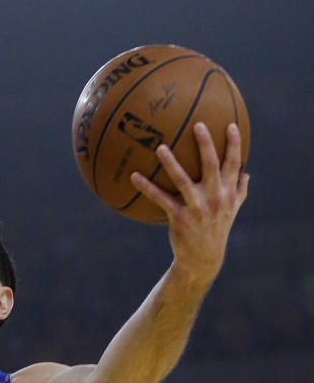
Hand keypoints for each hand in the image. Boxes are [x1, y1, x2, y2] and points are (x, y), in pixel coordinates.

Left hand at [130, 121, 248, 289]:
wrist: (203, 258)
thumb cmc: (218, 229)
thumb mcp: (233, 211)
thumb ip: (240, 191)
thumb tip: (247, 172)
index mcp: (228, 193)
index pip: (234, 164)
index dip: (234, 144)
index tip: (231, 125)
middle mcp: (214, 198)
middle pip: (211, 166)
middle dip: (205, 145)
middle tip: (198, 125)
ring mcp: (196, 207)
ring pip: (182, 180)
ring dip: (170, 163)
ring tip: (160, 147)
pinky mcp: (179, 217)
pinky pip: (161, 199)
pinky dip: (147, 187)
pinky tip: (134, 175)